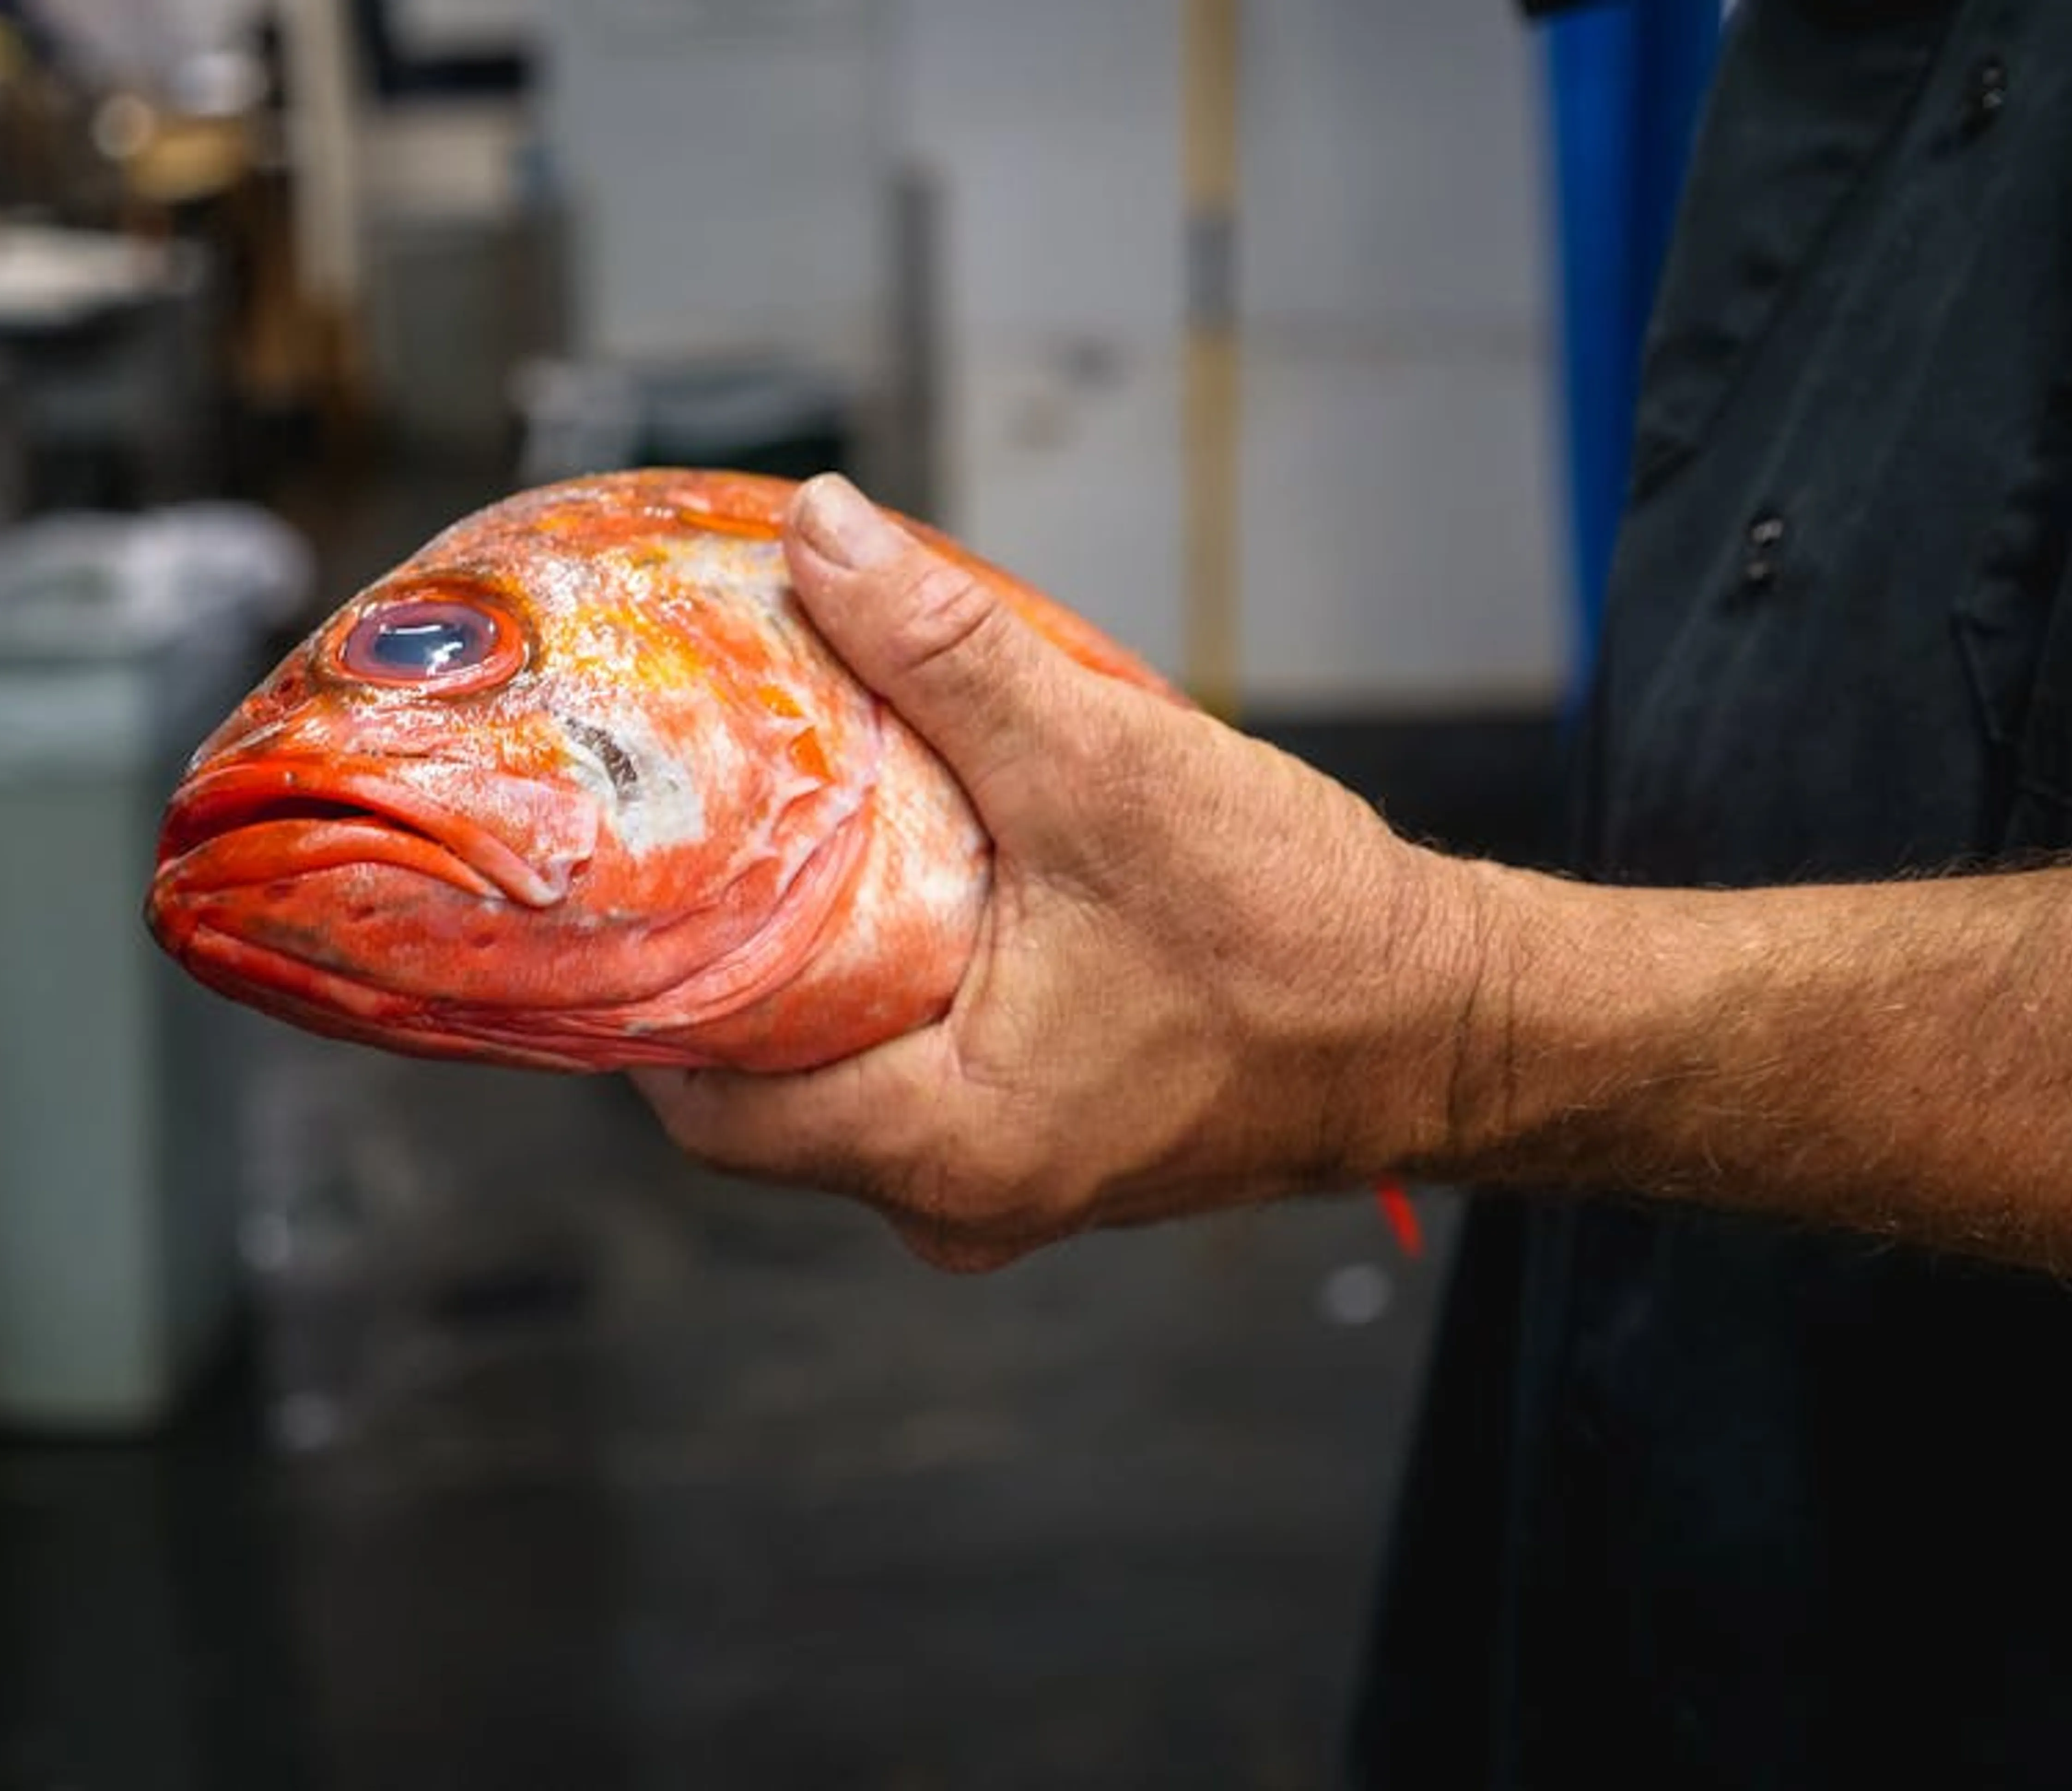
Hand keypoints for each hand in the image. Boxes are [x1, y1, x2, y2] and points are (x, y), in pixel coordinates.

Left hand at [632, 475, 1487, 1269]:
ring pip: (849, 1080)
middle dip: (726, 968)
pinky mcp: (1057, 1141)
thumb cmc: (1308, 937)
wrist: (1456, 1020)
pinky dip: (896, 985)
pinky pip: (925, 1073)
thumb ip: (949, 656)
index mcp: (947, 1146)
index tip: (614, 888)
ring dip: (818, 971)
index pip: (708, 1108)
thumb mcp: (1111, 771)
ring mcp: (1012, 1178)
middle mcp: (962, 1194)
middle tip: (694, 839)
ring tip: (789, 842)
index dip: (638, 997)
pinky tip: (907, 880)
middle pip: (766, 1095)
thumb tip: (820, 537)